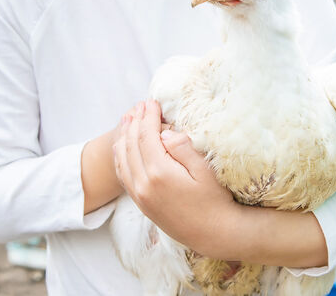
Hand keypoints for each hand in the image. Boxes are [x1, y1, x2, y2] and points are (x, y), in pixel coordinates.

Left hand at [113, 99, 236, 253]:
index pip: (146, 136)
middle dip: (134, 122)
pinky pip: (122, 175)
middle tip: (140, 105)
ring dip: (124, 136)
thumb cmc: (215, 200)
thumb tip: (164, 133)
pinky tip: (124, 146)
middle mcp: (143, 185)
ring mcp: (139, 196)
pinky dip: (120, 156)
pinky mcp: (141, 204)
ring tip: (129, 119)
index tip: (152, 102)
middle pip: (130, 145)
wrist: (214, 234)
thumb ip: (183, 148)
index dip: (148, 116)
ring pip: (122, 159)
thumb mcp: (206, 170)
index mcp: (159, 173)